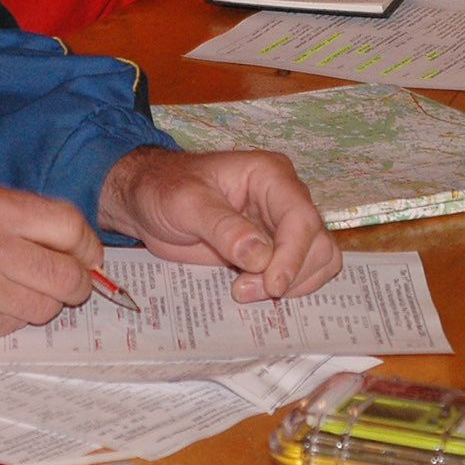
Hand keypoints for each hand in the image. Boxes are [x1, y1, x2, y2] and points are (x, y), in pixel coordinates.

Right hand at [0, 184, 99, 343]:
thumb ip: (18, 216)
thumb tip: (71, 241)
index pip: (69, 227)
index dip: (86, 244)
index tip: (86, 254)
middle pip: (67, 275)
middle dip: (77, 282)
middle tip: (71, 283)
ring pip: (45, 307)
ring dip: (42, 302)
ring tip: (17, 290)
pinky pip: (14, 326)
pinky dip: (10, 317)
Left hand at [98, 147, 339, 303]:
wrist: (147, 199)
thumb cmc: (164, 189)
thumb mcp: (187, 203)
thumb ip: (223, 228)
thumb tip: (261, 258)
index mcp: (270, 175)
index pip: (301, 217)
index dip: (293, 255)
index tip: (272, 285)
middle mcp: (284, 198)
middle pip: (317, 243)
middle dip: (289, 274)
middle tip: (244, 289)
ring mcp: (281, 225)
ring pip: (317, 260)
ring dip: (291, 284)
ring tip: (244, 289)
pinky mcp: (272, 249)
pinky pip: (299, 272)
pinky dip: (287, 288)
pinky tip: (252, 289)